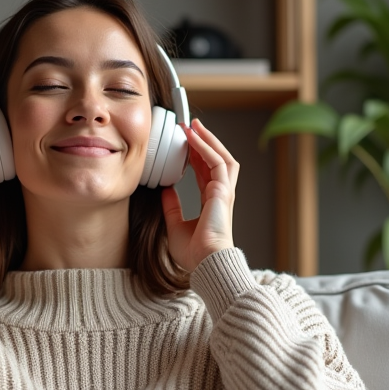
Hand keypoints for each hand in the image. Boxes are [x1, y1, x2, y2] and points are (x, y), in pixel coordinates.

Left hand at [161, 118, 238, 272]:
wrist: (206, 263)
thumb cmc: (194, 253)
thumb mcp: (175, 225)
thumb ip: (171, 207)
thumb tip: (164, 190)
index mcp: (212, 203)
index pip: (206, 172)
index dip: (197, 156)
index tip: (185, 143)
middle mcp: (221, 195)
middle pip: (216, 160)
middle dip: (204, 142)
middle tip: (190, 127)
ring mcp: (224, 192)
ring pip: (221, 157)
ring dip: (208, 140)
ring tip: (193, 126)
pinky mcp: (223, 192)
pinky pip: (216, 163)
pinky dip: (205, 148)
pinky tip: (193, 138)